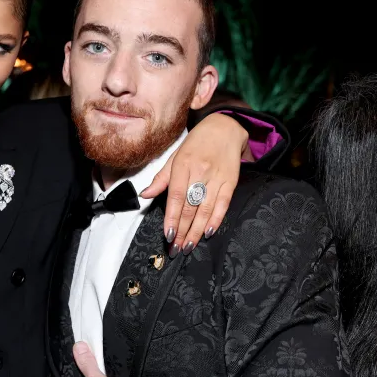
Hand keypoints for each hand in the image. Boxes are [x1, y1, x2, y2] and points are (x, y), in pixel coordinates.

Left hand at [142, 112, 247, 256]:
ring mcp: (217, 177)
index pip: (175, 196)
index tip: (167, 235)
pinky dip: (216, 219)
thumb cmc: (196, 144)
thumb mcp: (175, 156)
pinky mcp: (231, 181)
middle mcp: (200, 171)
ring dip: (196, 230)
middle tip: (176, 248)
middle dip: (182, 230)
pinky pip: (223, 204)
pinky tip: (208, 232)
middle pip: (190, 206)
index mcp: (183, 164)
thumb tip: (145, 195)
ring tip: (189, 245)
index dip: (171, 217)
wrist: (224, 128)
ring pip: (205, 209)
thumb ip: (161, 178)